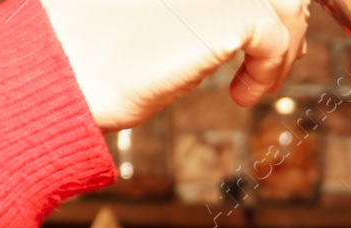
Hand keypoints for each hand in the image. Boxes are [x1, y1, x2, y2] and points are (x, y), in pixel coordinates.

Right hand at [39, 0, 309, 130]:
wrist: (62, 71)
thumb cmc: (92, 45)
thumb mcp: (155, 9)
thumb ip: (199, 3)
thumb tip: (250, 13)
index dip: (268, 3)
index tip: (262, 37)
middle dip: (285, 20)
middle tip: (269, 61)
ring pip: (288, 3)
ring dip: (286, 46)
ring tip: (258, 79)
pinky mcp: (224, 13)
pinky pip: (275, 38)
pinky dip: (270, 72)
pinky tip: (241, 96)